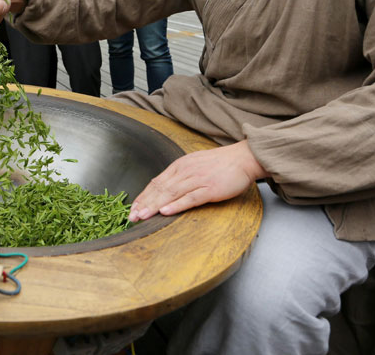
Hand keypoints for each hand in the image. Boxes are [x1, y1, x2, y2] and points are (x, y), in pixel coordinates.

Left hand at [127, 140, 268, 221]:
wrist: (242, 158)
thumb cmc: (220, 163)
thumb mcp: (195, 164)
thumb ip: (180, 175)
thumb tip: (165, 186)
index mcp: (180, 166)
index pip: (156, 182)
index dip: (143, 195)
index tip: (133, 207)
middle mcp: (185, 171)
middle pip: (160, 189)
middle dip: (144, 203)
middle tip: (131, 216)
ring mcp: (197, 180)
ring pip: (170, 194)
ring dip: (154, 206)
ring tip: (142, 216)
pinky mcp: (209, 189)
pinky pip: (190, 198)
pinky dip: (176, 205)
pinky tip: (165, 212)